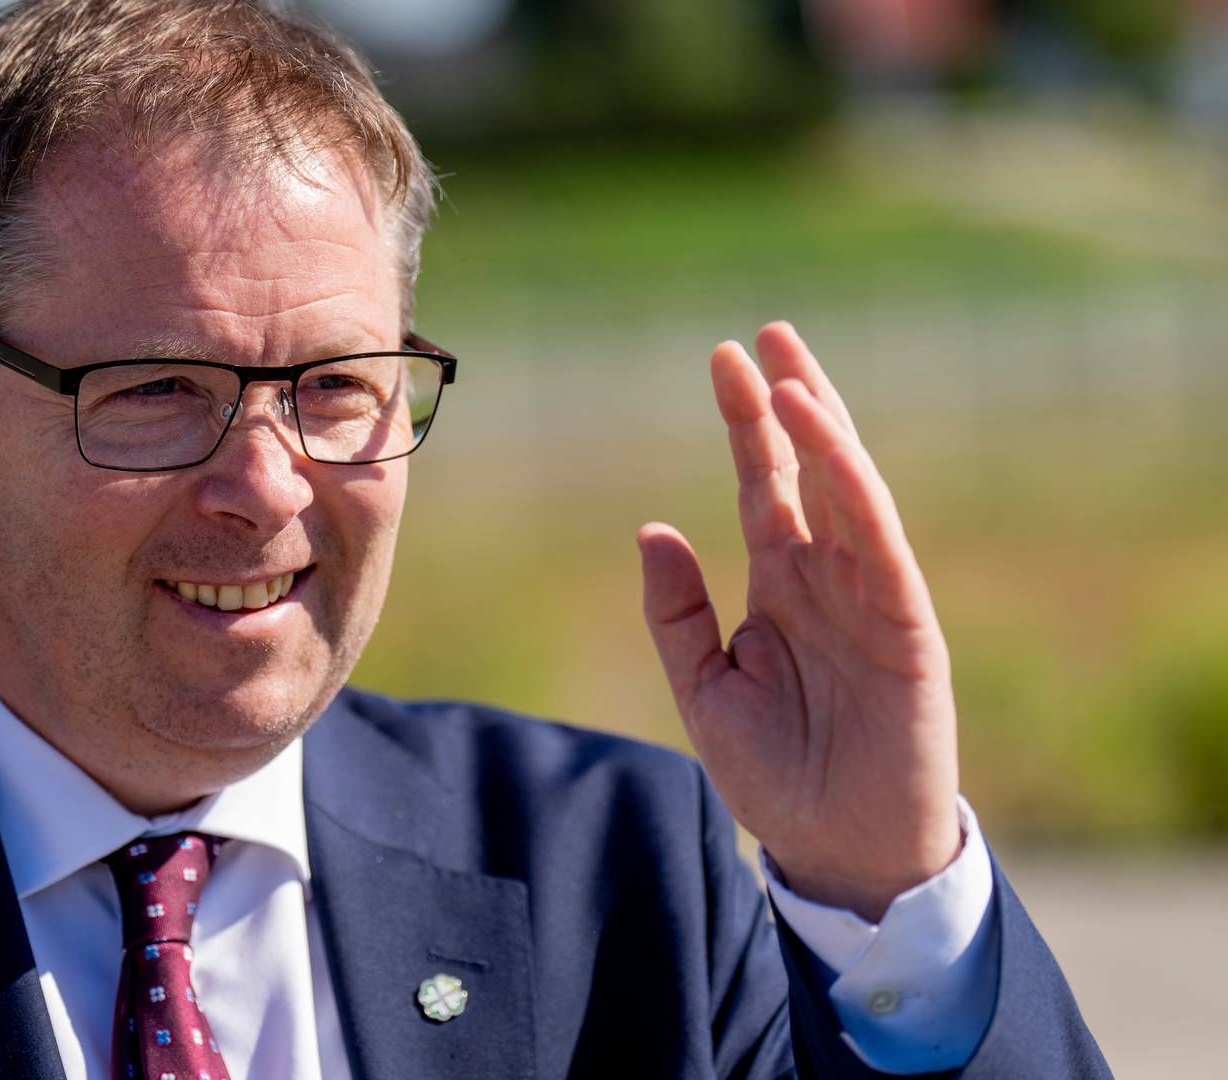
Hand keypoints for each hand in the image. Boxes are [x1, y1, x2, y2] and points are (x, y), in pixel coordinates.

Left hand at [638, 322, 960, 921]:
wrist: (835, 851)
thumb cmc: (775, 774)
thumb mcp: (703, 688)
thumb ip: (677, 611)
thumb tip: (652, 527)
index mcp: (781, 586)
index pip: (766, 485)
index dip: (747, 423)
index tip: (723, 358)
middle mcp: (829, 579)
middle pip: (813, 469)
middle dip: (791, 401)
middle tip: (765, 333)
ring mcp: (872, 599)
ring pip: (852, 494)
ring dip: (826, 431)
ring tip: (792, 372)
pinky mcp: (907, 630)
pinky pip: (883, 549)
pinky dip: (859, 496)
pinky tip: (832, 449)